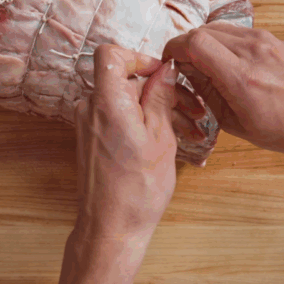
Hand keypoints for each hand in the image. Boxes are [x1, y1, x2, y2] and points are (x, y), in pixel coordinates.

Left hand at [74, 44, 179, 241]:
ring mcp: (89, 124)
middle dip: (161, 90)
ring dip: (158, 110)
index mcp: (107, 102)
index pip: (110, 54)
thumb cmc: (137, 189)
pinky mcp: (93, 139)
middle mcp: (91, 108)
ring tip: (191, 130)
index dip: (138, 58)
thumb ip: (160, 97)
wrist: (112, 228)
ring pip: (127, 101)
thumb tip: (166, 70)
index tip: (162, 73)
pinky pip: (120, 118)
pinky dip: (144, 123)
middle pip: (125, 80)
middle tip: (194, 109)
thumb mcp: (161, 137)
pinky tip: (172, 139)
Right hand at [162, 22, 283, 159]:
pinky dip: (225, 43)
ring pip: (220, 28)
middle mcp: (253, 52)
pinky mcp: (274, 38)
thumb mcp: (239, 125)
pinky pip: (239, 32)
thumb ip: (209, 95)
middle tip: (184, 65)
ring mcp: (266, 41)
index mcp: (241, 77)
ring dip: (205, 42)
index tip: (169, 61)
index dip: (174, 49)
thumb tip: (188, 74)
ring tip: (207, 66)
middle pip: (203, 31)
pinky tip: (229, 64)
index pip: (195, 43)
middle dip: (186, 45)